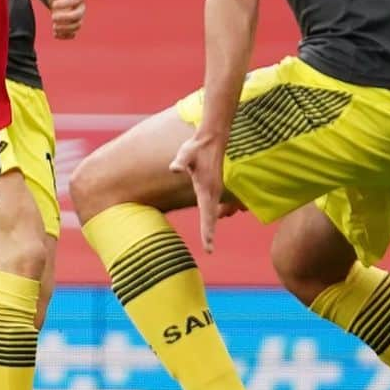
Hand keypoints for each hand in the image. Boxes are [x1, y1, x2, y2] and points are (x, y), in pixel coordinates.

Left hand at [48, 0, 85, 39]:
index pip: (76, 0)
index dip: (66, 3)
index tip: (53, 4)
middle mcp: (80, 8)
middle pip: (78, 15)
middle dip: (66, 18)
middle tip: (52, 17)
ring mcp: (77, 18)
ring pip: (77, 26)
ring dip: (65, 28)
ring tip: (54, 27)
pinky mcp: (72, 26)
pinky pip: (72, 34)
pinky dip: (65, 36)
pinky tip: (55, 34)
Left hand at [169, 129, 225, 253]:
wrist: (211, 139)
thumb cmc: (197, 147)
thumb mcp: (186, 153)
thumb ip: (181, 161)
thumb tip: (174, 168)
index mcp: (207, 188)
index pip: (207, 214)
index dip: (207, 230)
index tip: (208, 245)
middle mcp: (213, 191)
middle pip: (211, 217)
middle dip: (209, 234)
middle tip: (208, 250)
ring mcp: (215, 190)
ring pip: (213, 213)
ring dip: (210, 226)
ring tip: (208, 241)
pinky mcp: (213, 187)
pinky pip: (213, 206)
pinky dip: (211, 217)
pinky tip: (211, 222)